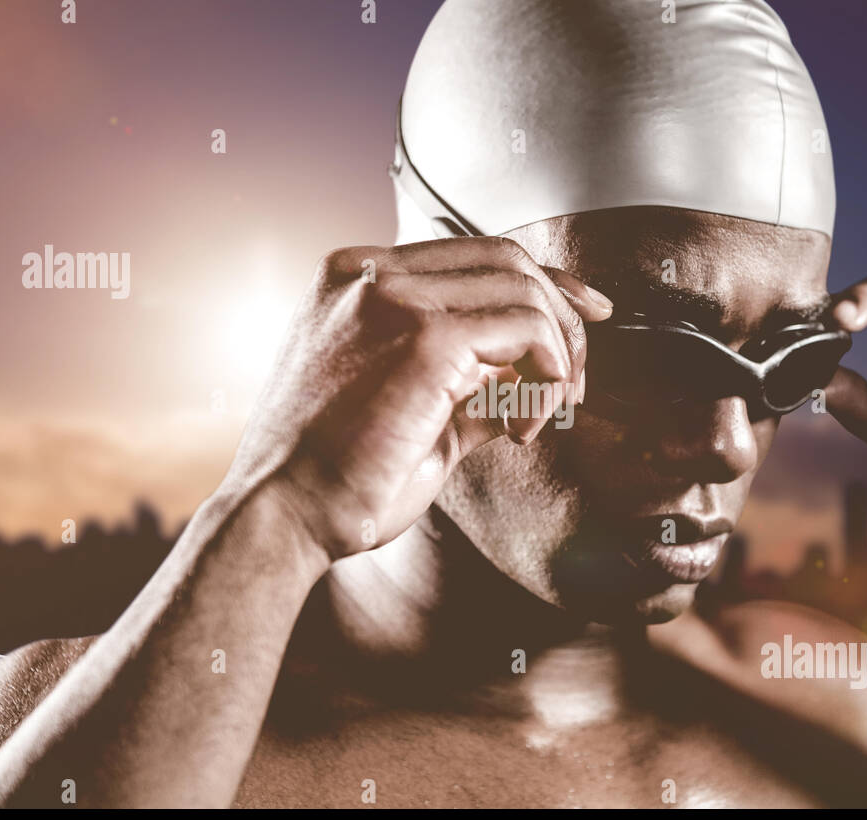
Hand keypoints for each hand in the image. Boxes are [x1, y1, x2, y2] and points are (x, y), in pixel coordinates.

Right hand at [220, 237, 611, 561]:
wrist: (282, 516)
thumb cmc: (334, 478)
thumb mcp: (408, 409)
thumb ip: (468, 379)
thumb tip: (532, 375)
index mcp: (354, 280)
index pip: (472, 255)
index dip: (541, 284)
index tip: (585, 317)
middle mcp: (369, 273)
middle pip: (507, 260)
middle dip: (562, 319)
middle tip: (573, 387)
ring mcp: (395, 297)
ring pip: (524, 291)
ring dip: (556, 358)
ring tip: (534, 421)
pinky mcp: (424, 336)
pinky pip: (527, 330)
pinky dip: (545, 378)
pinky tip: (520, 430)